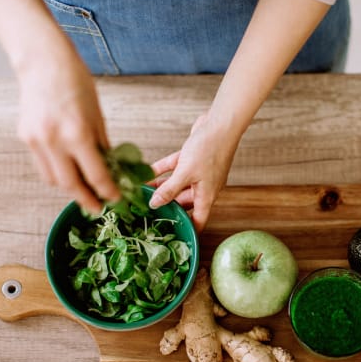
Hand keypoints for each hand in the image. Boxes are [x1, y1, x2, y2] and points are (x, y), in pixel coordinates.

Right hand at [16, 46, 120, 212]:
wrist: (44, 62)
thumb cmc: (77, 83)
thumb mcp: (97, 116)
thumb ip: (102, 146)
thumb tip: (110, 169)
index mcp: (77, 134)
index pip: (95, 175)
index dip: (107, 191)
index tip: (115, 199)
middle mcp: (54, 140)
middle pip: (70, 185)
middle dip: (86, 200)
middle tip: (97, 208)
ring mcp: (36, 140)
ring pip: (53, 179)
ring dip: (70, 189)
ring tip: (84, 191)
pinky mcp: (25, 137)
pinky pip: (42, 165)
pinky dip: (56, 173)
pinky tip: (68, 171)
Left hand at [149, 113, 238, 231]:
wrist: (219, 123)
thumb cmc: (210, 150)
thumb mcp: (185, 173)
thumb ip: (169, 190)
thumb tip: (155, 204)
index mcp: (207, 196)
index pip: (199, 220)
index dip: (189, 230)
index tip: (175, 238)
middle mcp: (202, 187)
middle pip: (183, 203)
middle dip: (166, 206)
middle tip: (146, 211)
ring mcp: (197, 173)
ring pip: (176, 185)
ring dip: (160, 188)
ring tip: (141, 192)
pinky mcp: (191, 159)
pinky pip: (174, 169)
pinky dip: (162, 171)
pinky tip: (146, 174)